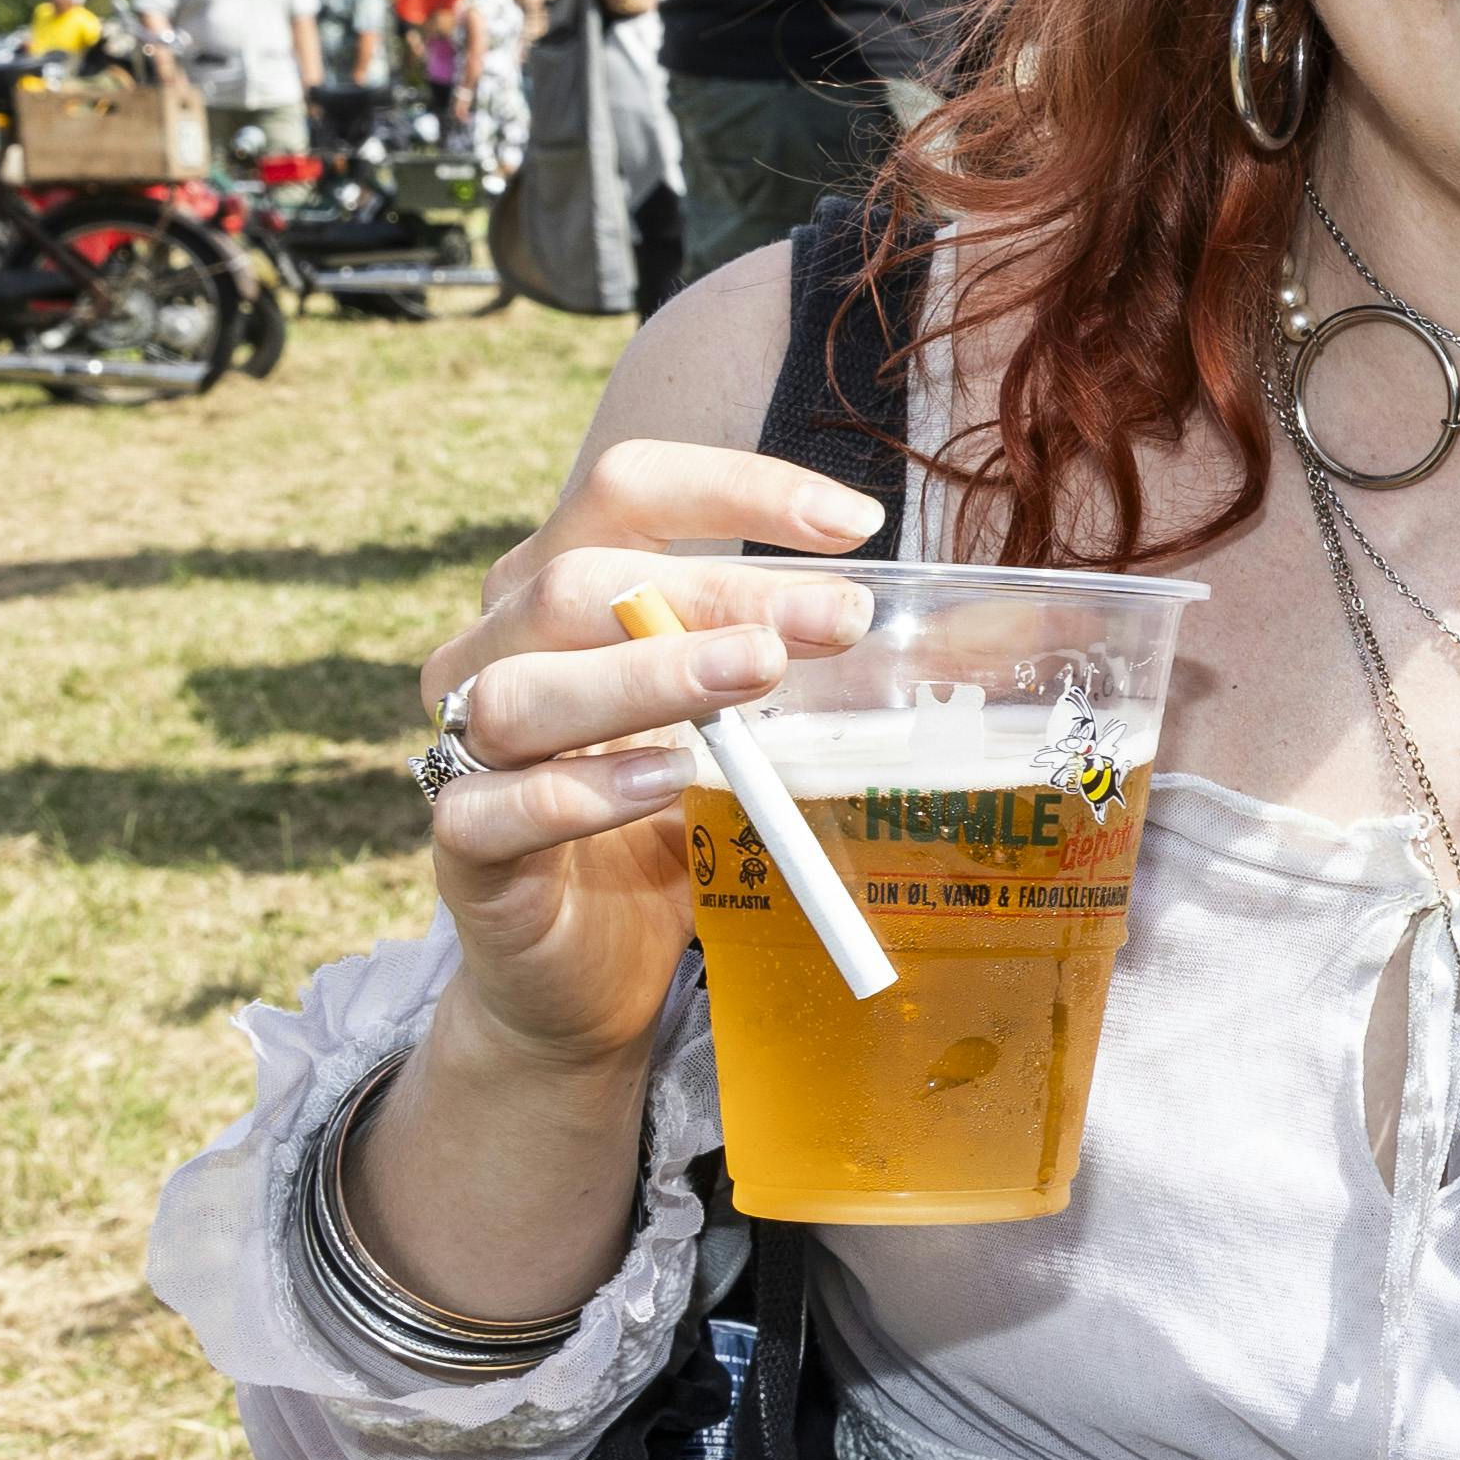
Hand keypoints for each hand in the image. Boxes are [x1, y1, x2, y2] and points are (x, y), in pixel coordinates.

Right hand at [414, 441, 883, 1074]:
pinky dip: (581, 789)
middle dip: (720, 592)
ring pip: (522, 687)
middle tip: (840, 621)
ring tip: (755, 678)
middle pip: (579, 581)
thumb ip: (816, 671)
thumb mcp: (751, 731)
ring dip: (648, 675)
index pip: (627, 490)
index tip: (856, 524)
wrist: (589, 971)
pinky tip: (667, 782)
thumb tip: (996, 638)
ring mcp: (467, 747)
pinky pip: (492, 805)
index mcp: (561, 588)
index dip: (735, 489)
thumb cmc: (670, 824)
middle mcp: (496, 649)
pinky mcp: (463, 849)